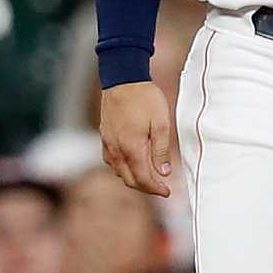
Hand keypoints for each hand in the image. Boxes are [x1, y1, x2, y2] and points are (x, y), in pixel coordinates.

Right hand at [101, 81, 174, 198]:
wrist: (123, 80)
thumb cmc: (146, 99)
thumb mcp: (162, 124)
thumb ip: (161, 150)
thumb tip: (164, 173)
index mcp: (131, 149)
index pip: (143, 179)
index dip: (156, 189)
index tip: (168, 192)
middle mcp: (116, 150)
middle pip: (129, 180)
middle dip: (146, 187)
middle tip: (161, 187)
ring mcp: (108, 144)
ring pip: (119, 171)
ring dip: (134, 178)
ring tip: (150, 176)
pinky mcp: (104, 137)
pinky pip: (112, 161)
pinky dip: (123, 168)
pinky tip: (133, 162)